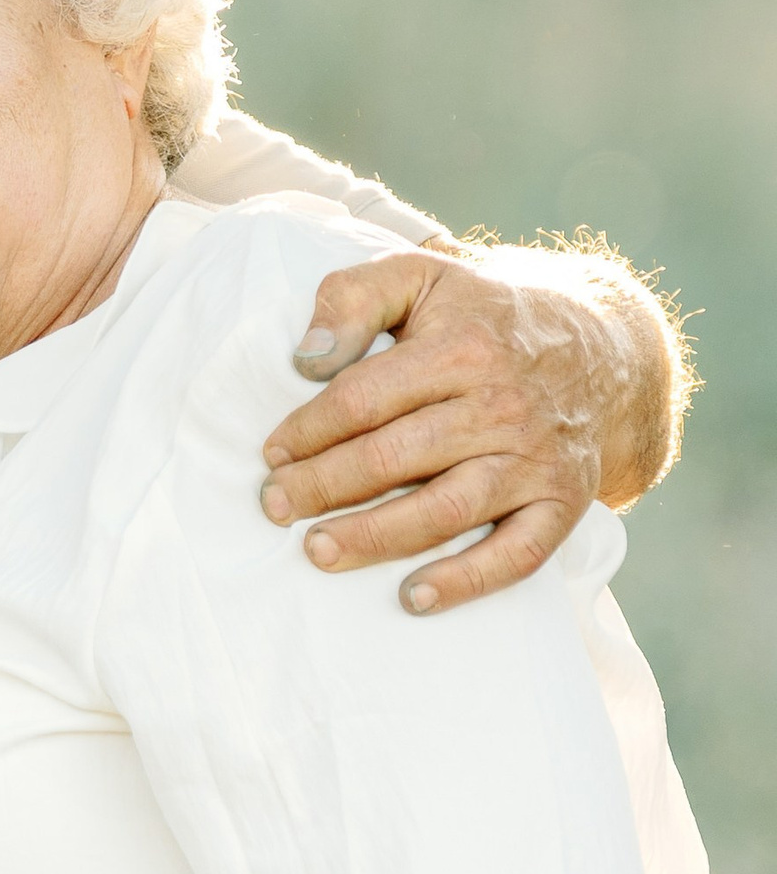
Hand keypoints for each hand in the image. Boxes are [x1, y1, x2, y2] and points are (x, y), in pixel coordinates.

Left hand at [259, 252, 607, 612]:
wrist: (602, 348)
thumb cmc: (485, 317)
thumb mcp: (421, 276)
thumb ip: (354, 297)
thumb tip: (307, 356)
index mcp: (461, 348)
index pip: (363, 399)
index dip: (308, 431)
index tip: (272, 454)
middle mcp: (502, 406)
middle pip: (394, 458)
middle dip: (323, 487)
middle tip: (274, 506)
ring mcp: (535, 460)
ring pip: (444, 511)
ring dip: (374, 538)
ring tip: (317, 551)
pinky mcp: (562, 503)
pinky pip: (517, 554)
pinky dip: (466, 581)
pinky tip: (412, 597)